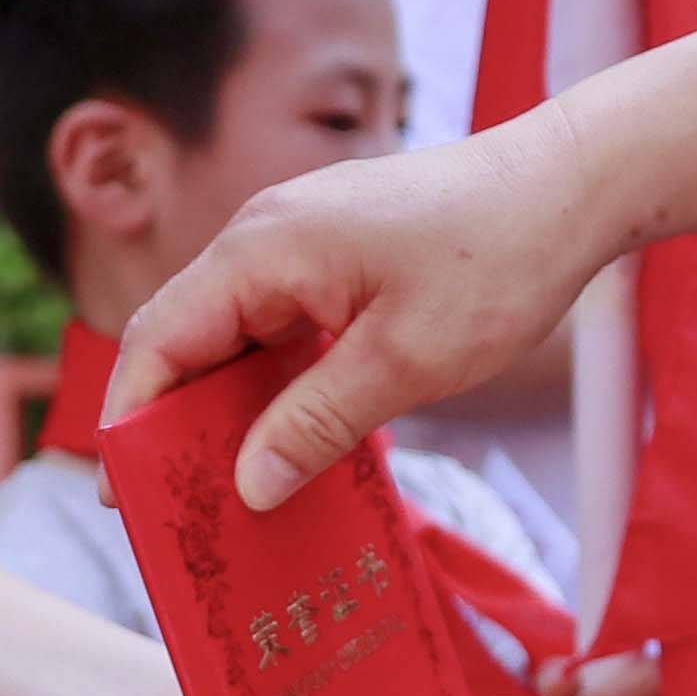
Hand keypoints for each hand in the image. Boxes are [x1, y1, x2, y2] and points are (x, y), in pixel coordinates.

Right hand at [116, 121, 637, 509]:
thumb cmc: (497, 260)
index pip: (158, 339)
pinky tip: (289, 441)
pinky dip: (272, 382)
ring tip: (227, 491)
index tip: (125, 493)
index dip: (131, 419)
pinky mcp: (335, 254)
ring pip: (233, 335)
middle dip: (172, 423)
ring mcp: (299, 241)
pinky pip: (278, 325)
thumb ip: (316, 422)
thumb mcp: (406, 362)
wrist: (571, 186)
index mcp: (262, 249)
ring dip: (226, 407)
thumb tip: (246, 485)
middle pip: (185, 338)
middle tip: (176, 509)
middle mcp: (264, 236)